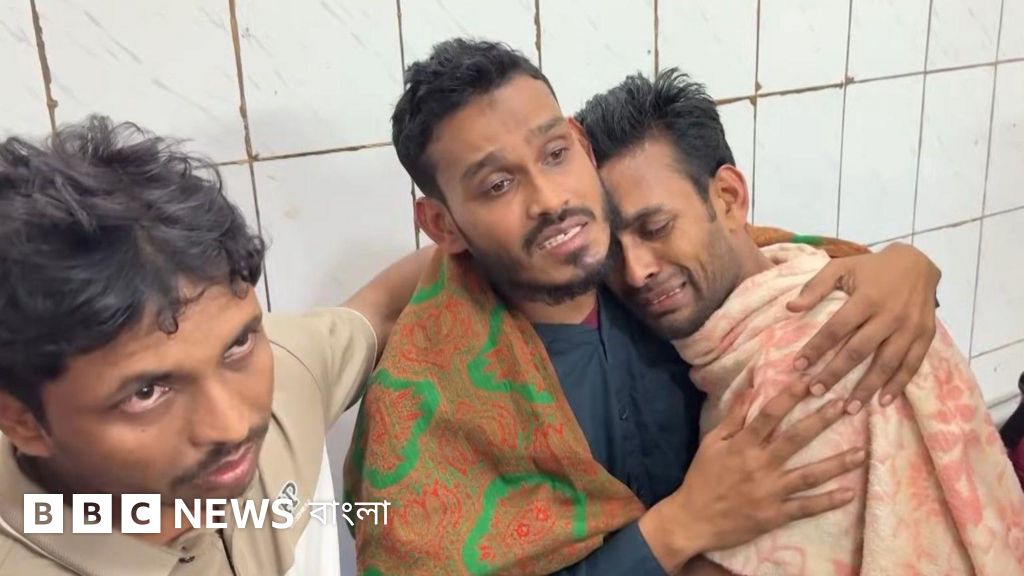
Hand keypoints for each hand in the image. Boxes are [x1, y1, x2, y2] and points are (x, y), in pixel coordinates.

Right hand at [639, 384, 863, 571]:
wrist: (693, 520)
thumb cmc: (702, 477)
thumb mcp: (712, 442)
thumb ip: (733, 415)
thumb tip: (750, 387)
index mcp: (743, 445)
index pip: (770, 414)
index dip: (790, 395)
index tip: (810, 379)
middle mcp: (760, 465)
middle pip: (796, 438)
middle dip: (822, 420)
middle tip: (846, 405)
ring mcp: (770, 491)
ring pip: (809, 474)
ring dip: (837, 464)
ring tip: (862, 452)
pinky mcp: (776, 515)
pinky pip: (806, 507)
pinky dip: (828, 501)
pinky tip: (849, 493)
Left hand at [787, 242, 939, 412]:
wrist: (917, 263)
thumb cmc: (871, 268)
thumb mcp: (841, 267)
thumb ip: (815, 287)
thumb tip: (790, 308)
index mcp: (867, 297)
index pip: (836, 327)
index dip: (816, 347)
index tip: (798, 365)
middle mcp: (890, 315)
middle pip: (859, 350)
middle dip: (836, 373)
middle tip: (815, 392)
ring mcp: (910, 327)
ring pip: (886, 363)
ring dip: (867, 388)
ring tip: (849, 408)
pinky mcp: (926, 336)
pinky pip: (912, 365)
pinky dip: (898, 384)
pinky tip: (883, 401)